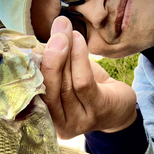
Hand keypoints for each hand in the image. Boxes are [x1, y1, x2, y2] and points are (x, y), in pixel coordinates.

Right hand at [41, 16, 137, 138]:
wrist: (121, 111)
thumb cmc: (90, 92)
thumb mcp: (68, 80)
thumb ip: (56, 66)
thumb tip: (40, 39)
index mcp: (47, 118)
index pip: (34, 94)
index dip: (32, 67)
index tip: (32, 43)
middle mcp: (60, 125)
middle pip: (49, 89)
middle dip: (50, 57)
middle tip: (54, 31)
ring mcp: (79, 121)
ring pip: (66, 85)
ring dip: (65, 53)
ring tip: (65, 29)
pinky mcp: (97, 111)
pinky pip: (83, 82)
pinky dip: (79, 58)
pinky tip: (78, 40)